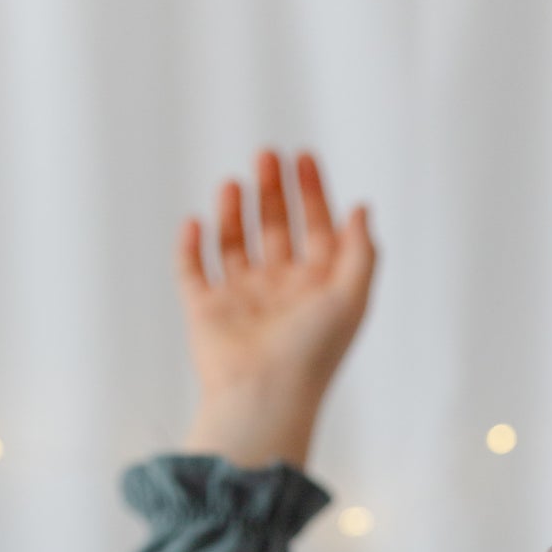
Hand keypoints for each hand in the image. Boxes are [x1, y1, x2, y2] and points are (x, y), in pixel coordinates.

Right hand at [178, 149, 378, 469]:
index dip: (312, 193)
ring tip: (233, 184)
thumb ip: (361, 252)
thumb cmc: (312, 353)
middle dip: (272, 191)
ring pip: (234, 244)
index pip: (315, 230)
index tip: (304, 157)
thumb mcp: (351, 298)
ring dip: (232, 211)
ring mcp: (240, 302)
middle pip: (274, 229)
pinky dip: (190, 245)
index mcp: (315, 290)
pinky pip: (192, 271)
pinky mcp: (205, 313)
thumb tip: (361, 208)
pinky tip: (195, 222)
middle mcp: (278, 292)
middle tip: (267, 155)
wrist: (264, 396)